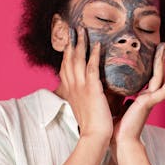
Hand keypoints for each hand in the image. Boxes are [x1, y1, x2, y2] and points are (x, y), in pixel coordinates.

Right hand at [58, 26, 112, 141]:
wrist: (96, 136)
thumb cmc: (94, 125)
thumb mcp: (87, 107)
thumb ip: (90, 95)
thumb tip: (100, 89)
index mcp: (70, 91)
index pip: (65, 68)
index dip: (66, 54)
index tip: (68, 42)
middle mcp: (72, 86)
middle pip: (69, 59)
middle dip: (71, 43)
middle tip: (73, 28)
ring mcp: (81, 87)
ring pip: (78, 60)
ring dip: (81, 43)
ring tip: (83, 30)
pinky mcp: (92, 89)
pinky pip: (92, 67)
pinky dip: (94, 54)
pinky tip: (98, 44)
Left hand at [111, 43, 164, 149]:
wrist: (120, 141)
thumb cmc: (117, 126)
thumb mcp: (116, 104)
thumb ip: (118, 94)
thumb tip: (110, 85)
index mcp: (141, 98)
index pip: (148, 77)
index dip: (151, 64)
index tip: (151, 51)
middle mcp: (147, 97)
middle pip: (156, 73)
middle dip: (159, 59)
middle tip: (162, 44)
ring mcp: (150, 100)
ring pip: (159, 77)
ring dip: (163, 63)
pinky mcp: (149, 104)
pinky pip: (162, 91)